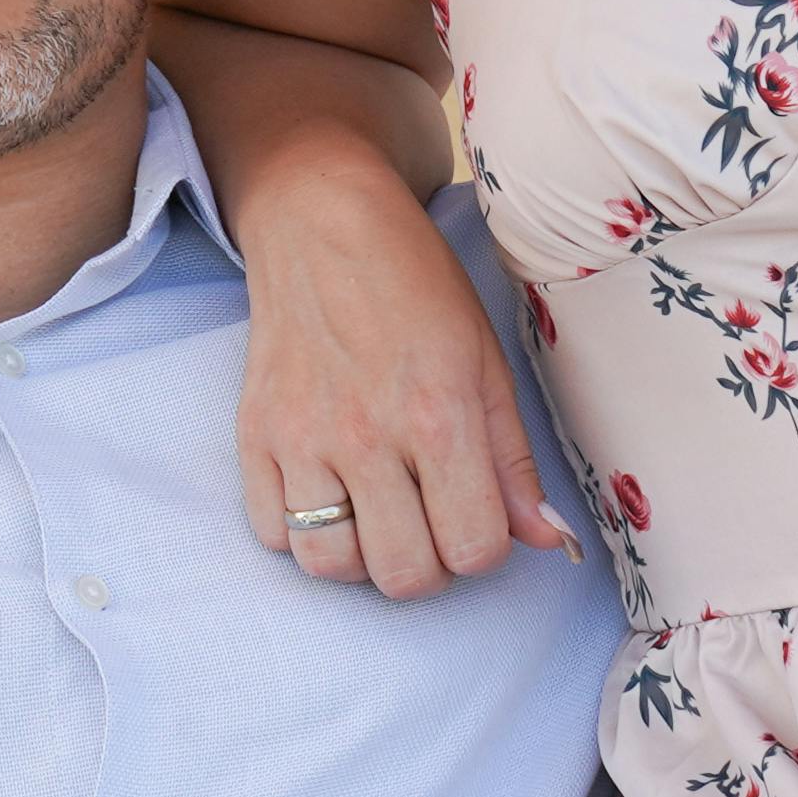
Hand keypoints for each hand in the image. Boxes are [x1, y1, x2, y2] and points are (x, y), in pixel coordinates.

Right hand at [232, 149, 575, 596]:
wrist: (320, 222)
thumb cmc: (415, 285)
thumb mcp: (487, 361)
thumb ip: (512, 459)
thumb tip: (543, 538)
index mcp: (439, 415)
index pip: (473, 548)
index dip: (484, 548)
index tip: (476, 517)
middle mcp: (367, 436)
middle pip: (404, 574)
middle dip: (429, 564)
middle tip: (429, 522)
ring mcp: (302, 439)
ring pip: (332, 566)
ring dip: (363, 558)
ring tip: (377, 516)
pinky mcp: (254, 435)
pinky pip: (272, 534)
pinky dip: (301, 532)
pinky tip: (328, 494)